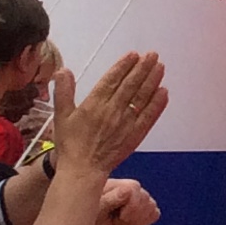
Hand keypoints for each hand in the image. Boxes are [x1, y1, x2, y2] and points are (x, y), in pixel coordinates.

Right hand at [53, 53, 166, 177]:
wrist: (83, 169)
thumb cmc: (71, 143)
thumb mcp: (61, 115)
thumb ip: (64, 92)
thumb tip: (64, 70)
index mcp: (94, 104)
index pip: (112, 80)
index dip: (123, 66)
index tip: (133, 55)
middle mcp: (112, 111)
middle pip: (131, 85)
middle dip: (143, 68)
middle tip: (153, 55)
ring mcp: (126, 123)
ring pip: (142, 98)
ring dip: (152, 81)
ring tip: (160, 67)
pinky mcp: (135, 135)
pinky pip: (149, 117)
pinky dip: (158, 104)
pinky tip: (164, 92)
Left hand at [93, 178, 160, 224]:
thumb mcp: (95, 213)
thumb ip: (110, 200)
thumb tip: (126, 190)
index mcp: (112, 184)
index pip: (134, 188)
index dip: (131, 205)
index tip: (118, 217)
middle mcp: (124, 189)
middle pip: (144, 196)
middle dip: (135, 213)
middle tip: (117, 221)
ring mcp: (133, 199)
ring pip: (151, 204)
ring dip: (139, 218)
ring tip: (121, 223)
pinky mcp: (140, 211)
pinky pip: (154, 213)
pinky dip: (145, 221)